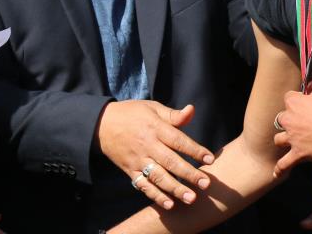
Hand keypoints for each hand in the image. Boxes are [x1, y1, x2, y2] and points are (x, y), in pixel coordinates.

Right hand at [95, 100, 213, 209]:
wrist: (101, 124)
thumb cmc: (131, 114)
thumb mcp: (151, 108)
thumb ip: (173, 114)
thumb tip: (192, 110)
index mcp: (155, 127)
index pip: (178, 140)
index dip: (195, 150)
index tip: (210, 159)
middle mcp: (147, 145)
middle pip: (170, 161)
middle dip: (189, 174)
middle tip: (206, 184)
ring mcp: (138, 159)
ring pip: (158, 177)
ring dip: (175, 189)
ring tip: (191, 198)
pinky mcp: (129, 170)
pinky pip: (143, 185)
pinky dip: (155, 195)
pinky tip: (169, 204)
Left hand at [273, 88, 311, 176]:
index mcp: (294, 103)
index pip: (288, 97)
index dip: (296, 101)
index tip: (304, 104)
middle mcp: (289, 119)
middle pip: (281, 119)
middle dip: (289, 121)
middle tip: (301, 124)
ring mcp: (291, 138)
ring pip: (279, 139)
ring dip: (284, 140)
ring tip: (290, 141)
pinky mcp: (297, 153)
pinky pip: (284, 163)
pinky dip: (280, 168)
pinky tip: (276, 173)